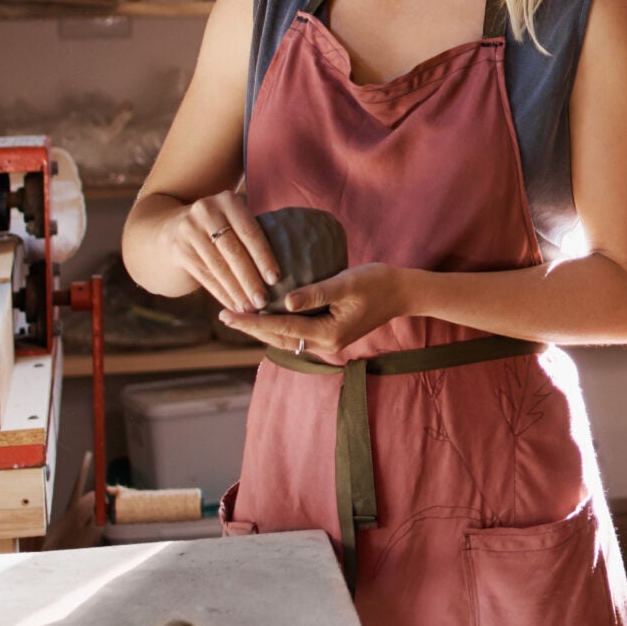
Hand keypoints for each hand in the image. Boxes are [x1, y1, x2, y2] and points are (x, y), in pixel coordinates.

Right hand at [171, 191, 278, 314]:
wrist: (170, 228)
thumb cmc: (220, 227)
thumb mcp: (234, 219)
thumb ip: (255, 233)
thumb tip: (295, 264)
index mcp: (228, 200)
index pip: (250, 232)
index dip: (264, 257)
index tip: (276, 279)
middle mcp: (206, 211)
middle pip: (233, 251)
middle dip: (250, 279)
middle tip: (264, 301)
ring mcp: (188, 230)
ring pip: (218, 267)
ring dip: (236, 292)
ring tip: (251, 309)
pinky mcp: (178, 250)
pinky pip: (205, 276)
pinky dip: (221, 294)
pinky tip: (234, 306)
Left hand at [219, 263, 410, 362]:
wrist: (403, 293)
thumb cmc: (378, 283)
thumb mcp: (348, 282)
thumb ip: (317, 292)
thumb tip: (286, 303)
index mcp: (328, 333)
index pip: (280, 328)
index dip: (251, 321)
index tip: (227, 315)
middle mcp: (325, 343)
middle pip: (278, 338)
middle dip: (251, 327)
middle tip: (223, 315)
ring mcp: (328, 340)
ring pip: (285, 338)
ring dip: (262, 328)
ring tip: (239, 316)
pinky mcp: (329, 333)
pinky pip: (296, 333)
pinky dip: (277, 325)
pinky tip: (266, 314)